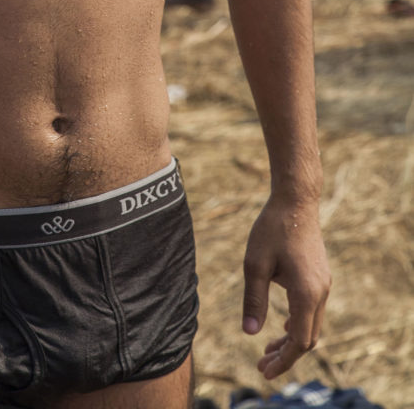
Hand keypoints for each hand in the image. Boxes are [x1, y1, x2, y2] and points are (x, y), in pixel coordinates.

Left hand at [242, 195, 330, 379]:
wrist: (295, 201)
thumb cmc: (272, 228)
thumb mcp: (255, 264)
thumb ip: (254, 300)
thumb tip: (250, 333)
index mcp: (306, 293)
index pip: (299, 342)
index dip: (282, 361)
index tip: (263, 371)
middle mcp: (320, 293)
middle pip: (308, 338)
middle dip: (285, 355)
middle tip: (261, 365)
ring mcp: (323, 284)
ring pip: (312, 325)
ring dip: (291, 339)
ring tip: (268, 349)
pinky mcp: (320, 276)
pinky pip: (312, 310)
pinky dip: (298, 323)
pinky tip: (282, 324)